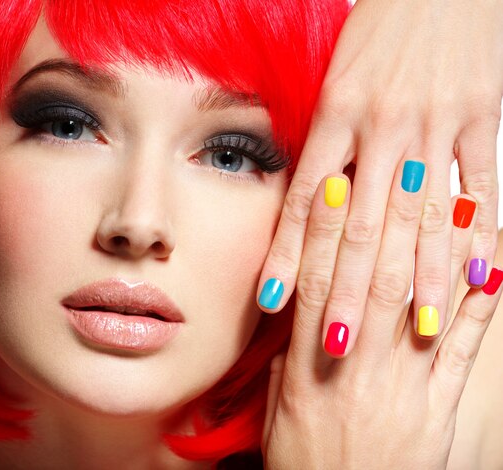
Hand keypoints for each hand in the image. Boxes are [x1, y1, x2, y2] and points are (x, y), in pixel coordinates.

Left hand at [256, 0, 502, 355]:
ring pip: (422, 215)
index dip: (286, 255)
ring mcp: (433, 124)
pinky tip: (478, 276)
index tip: (273, 303)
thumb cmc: (376, 35)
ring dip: (416, 277)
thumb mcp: (334, 82)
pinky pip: (480, 184)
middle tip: (338, 343)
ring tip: (409, 330)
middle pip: (359, 224)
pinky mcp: (480, 117)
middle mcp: (380, 127)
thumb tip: (311, 204)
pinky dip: (479, 232)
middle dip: (348, 288)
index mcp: (334, 117)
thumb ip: (325, 144)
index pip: (303, 202)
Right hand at [260, 168, 502, 468]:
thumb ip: (289, 358)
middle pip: (374, 280)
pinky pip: (466, 350)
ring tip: (454, 196)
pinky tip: (492, 265)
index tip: (335, 183)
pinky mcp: (441, 407)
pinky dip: (481, 305)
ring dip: (439, 248)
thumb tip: (297, 314)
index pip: (319, 283)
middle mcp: (358, 367)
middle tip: (401, 165)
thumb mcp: (278, 411)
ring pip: (423, 304)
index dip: (327, 232)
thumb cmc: (306, 464)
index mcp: (310, 368)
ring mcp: (405, 385)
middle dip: (388, 219)